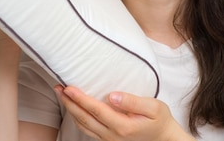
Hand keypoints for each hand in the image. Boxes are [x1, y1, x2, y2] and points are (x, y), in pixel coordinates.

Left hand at [55, 86, 194, 140]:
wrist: (165, 140)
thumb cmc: (160, 121)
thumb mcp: (154, 107)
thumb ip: (132, 101)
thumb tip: (112, 95)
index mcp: (123, 126)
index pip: (95, 110)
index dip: (80, 99)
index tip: (68, 87)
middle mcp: (112, 136)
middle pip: (84, 118)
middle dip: (69, 103)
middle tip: (58, 88)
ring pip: (83, 126)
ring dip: (70, 110)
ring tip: (62, 95)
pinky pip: (88, 131)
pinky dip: (78, 119)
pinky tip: (74, 109)